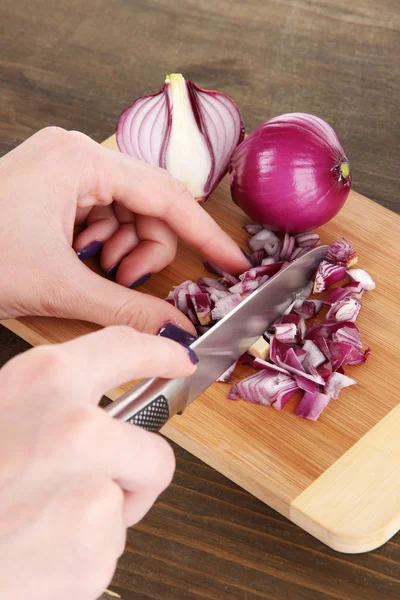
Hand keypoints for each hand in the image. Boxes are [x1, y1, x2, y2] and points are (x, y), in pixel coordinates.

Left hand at [0, 127, 248, 332]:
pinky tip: (80, 260)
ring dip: (123, 251)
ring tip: (94, 271)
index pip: (168, 197)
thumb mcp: (59, 286)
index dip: (205, 233)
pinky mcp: (57, 189)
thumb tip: (174, 331)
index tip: (233, 261)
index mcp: (81, 161)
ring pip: (128, 215)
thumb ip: (126, 310)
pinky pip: (104, 218)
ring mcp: (66, 171)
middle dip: (145, 249)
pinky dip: (103, 246)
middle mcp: (77, 156)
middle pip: (149, 206)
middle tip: (125, 280)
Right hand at [0, 325, 196, 598]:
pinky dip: (82, 557)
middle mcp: (77, 428)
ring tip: (40, 525)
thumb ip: (47, 403)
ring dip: (98, 519)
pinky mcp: (93, 549)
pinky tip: (38, 554)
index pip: (125, 347)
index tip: (180, 359)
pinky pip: (108, 548)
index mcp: (44, 382)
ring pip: (128, 504)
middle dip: (135, 478)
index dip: (160, 353)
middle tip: (90, 492)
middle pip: (155, 453)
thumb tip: (95, 407)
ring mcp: (90, 490)